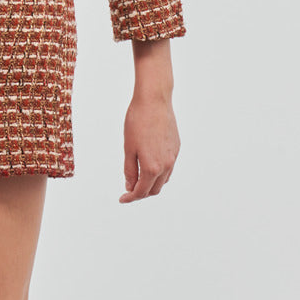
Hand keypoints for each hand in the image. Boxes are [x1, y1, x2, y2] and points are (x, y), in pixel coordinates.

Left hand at [120, 86, 178, 202]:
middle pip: (154, 189)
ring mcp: (173, 157)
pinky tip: (150, 165)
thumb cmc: (137, 122)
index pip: (141, 191)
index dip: (130, 197)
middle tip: (129, 189)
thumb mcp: (128, 148)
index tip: (122, 198)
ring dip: (151, 183)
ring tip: (138, 178)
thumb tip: (130, 186)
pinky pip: (169, 167)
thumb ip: (129, 170)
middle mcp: (166, 165)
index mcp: (152, 167)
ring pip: (163, 179)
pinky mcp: (177, 148)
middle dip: (141, 193)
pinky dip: (159, 172)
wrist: (154, 101)